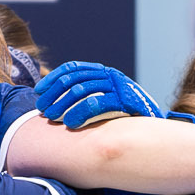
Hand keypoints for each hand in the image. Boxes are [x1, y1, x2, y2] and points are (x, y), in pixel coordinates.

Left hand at [35, 61, 186, 129]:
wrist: (155, 127)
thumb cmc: (125, 117)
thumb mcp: (106, 100)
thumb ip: (87, 97)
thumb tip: (56, 103)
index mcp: (104, 71)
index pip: (73, 68)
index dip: (53, 78)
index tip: (38, 91)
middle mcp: (110, 75)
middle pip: (74, 80)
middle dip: (54, 94)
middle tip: (42, 109)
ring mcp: (119, 86)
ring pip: (82, 91)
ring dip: (63, 105)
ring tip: (52, 117)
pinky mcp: (125, 100)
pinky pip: (97, 103)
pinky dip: (80, 113)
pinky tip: (69, 124)